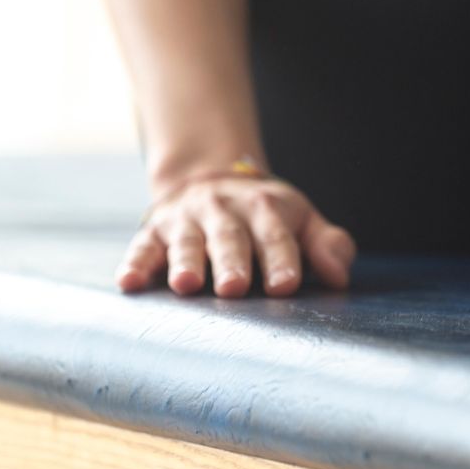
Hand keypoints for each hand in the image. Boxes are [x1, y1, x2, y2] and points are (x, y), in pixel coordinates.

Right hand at [117, 171, 355, 297]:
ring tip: (186, 285)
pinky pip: (142, 247)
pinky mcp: (154, 232)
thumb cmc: (266, 217)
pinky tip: (130, 283)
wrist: (210, 180)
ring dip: (184, 262)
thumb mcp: (302, 221)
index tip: (285, 285)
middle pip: (230, 237)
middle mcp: (224, 210)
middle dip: (232, 262)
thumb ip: (326, 246)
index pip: (276, 235)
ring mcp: (186, 220)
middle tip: (234, 288)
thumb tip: (340, 277)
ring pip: (186, 241)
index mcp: (266, 207)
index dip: (281, 259)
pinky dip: (135, 264)